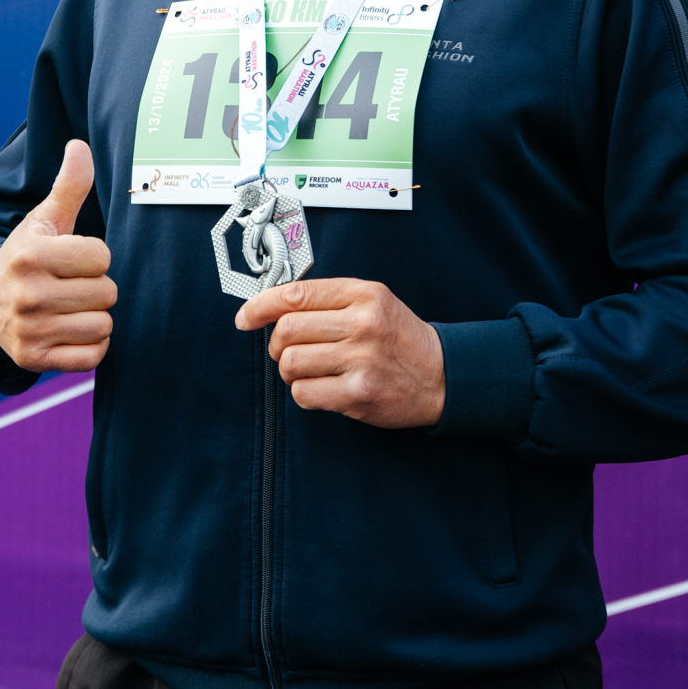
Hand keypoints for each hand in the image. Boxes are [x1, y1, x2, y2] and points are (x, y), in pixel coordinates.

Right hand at [0, 140, 115, 372]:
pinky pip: (92, 357)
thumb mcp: (43, 220)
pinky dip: (90, 347)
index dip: (93, 257)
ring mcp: (30, 330)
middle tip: (70, 285)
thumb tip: (80, 145)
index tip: (72, 259)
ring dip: (94, 317)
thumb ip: (69, 185)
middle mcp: (29, 294)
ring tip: (70, 307)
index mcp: (32, 255)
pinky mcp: (34, 359)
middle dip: (95, 287)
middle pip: (106, 293)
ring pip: (103, 325)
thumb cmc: (26, 256)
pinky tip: (71, 331)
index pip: (101, 257)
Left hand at [235, 278, 445, 427]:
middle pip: (287, 330)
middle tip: (290, 351)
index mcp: (363, 294)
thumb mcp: (372, 302)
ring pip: (291, 363)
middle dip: (278, 345)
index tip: (245, 317)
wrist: (442, 375)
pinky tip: (322, 388)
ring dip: (290, 371)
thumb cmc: (399, 337)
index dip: (260, 306)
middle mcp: (363, 323)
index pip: (295, 294)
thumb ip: (328, 300)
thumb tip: (272, 307)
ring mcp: (362, 360)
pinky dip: (304, 392)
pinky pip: (304, 393)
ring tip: (310, 371)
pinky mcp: (359, 393)